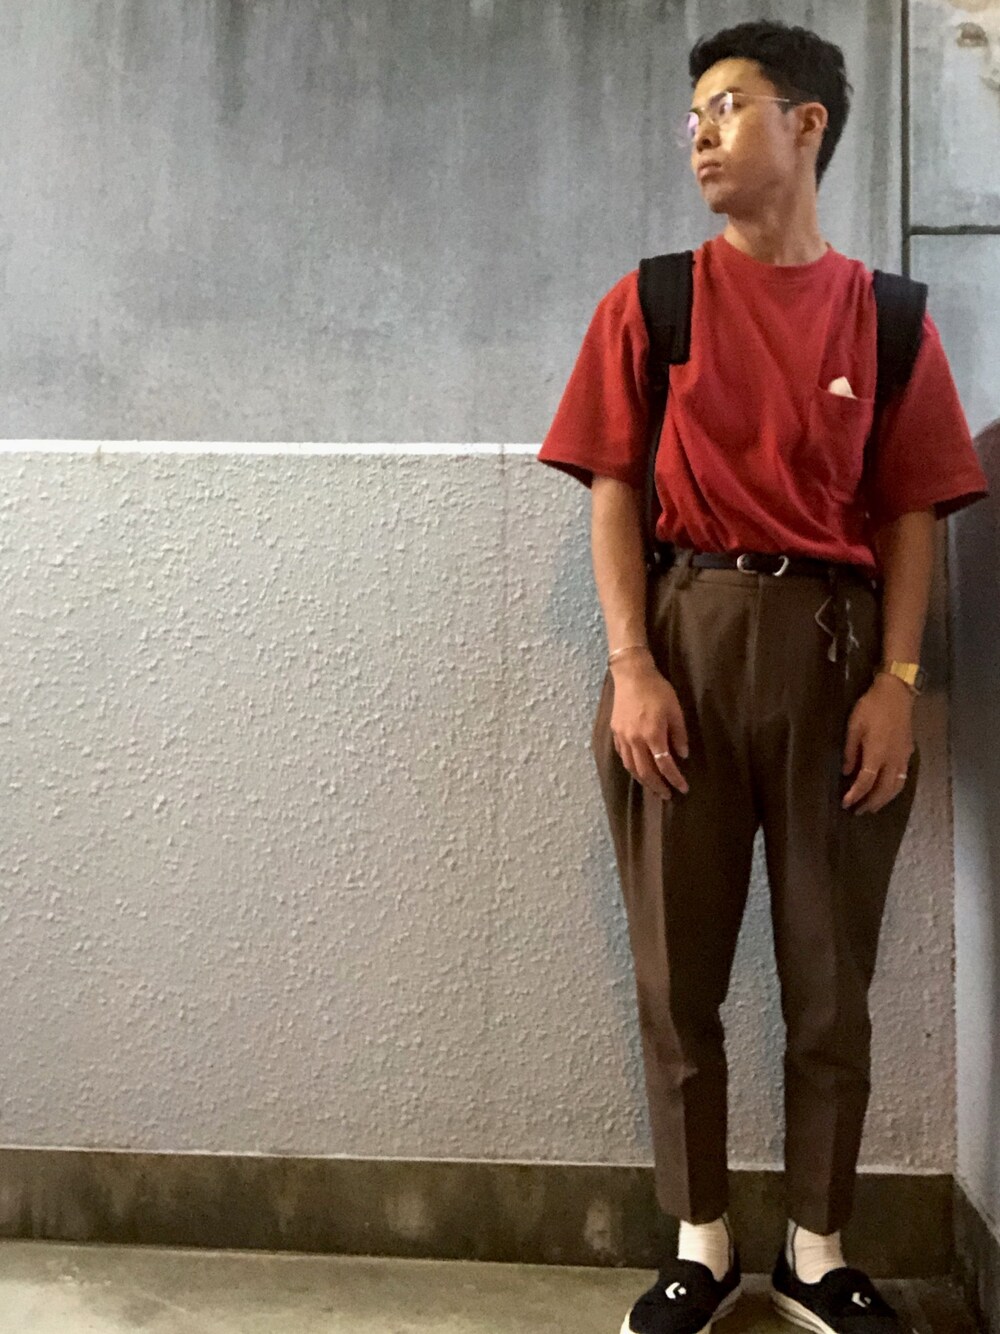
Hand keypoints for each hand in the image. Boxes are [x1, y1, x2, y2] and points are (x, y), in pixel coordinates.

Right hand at [609, 655, 689, 801]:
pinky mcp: (615, 732)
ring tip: (653, 786)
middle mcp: (635, 740)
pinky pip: (623, 756)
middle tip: (667, 795)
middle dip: (657, 786)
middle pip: (645, 772)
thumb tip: (682, 755)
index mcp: (653, 735)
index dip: (674, 779)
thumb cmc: (657, 690)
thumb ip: (679, 734)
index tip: (683, 788)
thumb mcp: (675, 710)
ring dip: (643, 780)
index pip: (665, 765)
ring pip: (631, 767)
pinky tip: (638, 768)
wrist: (632, 675)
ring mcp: (623, 737)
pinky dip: (632, 767)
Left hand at [841, 673, 915, 813]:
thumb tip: (846, 772)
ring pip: (896, 786)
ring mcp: (903, 756)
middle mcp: (893, 759)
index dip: (856, 795)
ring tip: (872, 806)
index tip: (846, 804)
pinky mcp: (908, 752)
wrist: (896, 693)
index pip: (866, 781)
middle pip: (884, 789)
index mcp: (877, 752)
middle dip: (871, 803)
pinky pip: (903, 778)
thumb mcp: (854, 726)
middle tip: (858, 811)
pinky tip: (887, 790)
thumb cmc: (871, 706)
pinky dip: (894, 789)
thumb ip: (850, 751)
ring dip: (884, 800)